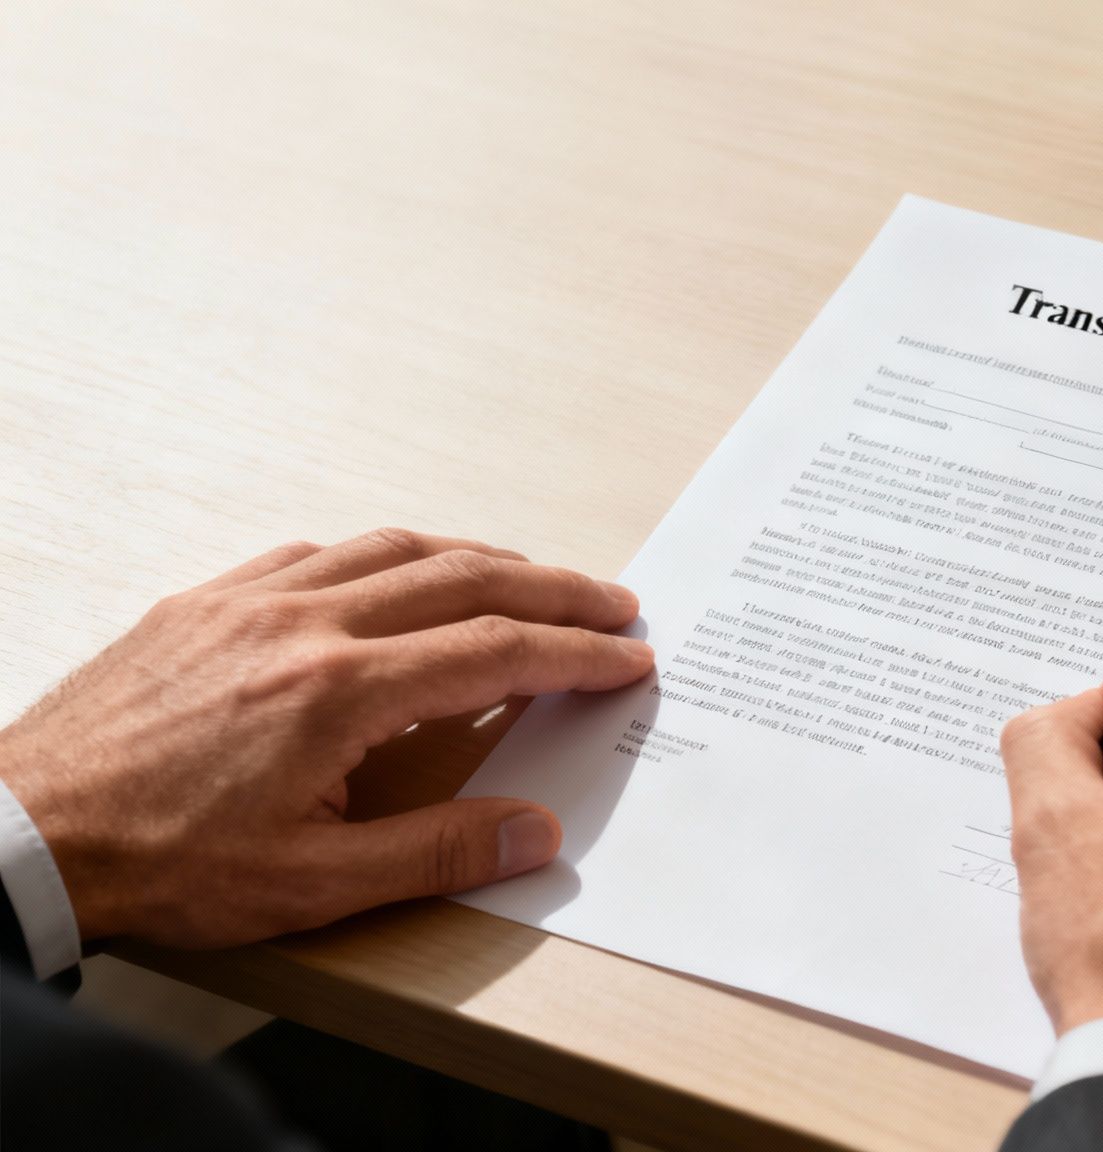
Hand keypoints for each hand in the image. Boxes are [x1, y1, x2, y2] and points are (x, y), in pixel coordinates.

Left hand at [0, 528, 652, 949]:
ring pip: (393, 548)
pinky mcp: (204, 601)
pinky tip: (398, 575)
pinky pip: (316, 552)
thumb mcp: (311, 886)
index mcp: (340, 692)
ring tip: (528, 577)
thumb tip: (536, 830)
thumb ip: (437, 854)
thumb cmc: (158, 862)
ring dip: (478, 556)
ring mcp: (250, 602)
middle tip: (612, 601)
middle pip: (463, 578)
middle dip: (554, 587)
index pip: (495, 652)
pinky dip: (384, 556)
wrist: (22, 829)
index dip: (576, 652)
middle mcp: (303, 625)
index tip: (627, 655)